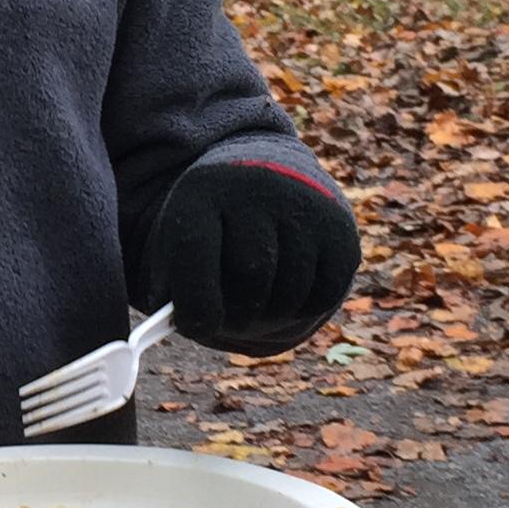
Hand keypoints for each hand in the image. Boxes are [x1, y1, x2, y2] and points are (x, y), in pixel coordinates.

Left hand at [144, 159, 359, 353]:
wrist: (266, 177)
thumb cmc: (213, 228)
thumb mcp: (179, 243)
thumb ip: (169, 290)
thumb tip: (175, 330)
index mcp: (203, 191)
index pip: (194, 251)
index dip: (194, 302)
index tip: (195, 326)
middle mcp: (257, 190)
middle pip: (250, 276)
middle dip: (237, 316)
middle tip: (232, 324)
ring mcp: (304, 206)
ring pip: (290, 291)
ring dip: (272, 318)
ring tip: (258, 311)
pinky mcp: (339, 230)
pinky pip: (324, 294)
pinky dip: (304, 310)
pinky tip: (287, 298)